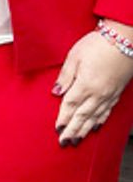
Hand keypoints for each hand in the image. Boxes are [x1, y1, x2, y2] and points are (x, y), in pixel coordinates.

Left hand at [52, 26, 132, 144]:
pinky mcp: (117, 91)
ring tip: (77, 140)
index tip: (57, 129)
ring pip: (95, 116)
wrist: (125, 38)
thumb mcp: (74, 56)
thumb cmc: (98, 44)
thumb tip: (56, 92)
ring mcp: (110, 93)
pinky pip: (107, 111)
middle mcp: (99, 92)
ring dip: (85, 129)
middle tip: (65, 143)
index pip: (70, 106)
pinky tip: (95, 126)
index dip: (63, 118)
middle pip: (82, 116)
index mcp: (85, 84)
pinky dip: (100, 120)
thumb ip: (65, 76)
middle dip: (73, 130)